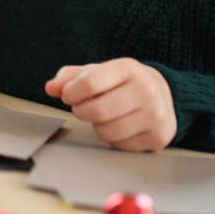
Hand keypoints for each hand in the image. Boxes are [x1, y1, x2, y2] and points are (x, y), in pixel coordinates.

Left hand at [45, 58, 176, 151]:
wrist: (163, 94)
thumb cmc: (123, 83)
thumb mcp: (98, 71)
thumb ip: (71, 77)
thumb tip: (51, 87)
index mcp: (128, 68)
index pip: (89, 83)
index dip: (71, 93)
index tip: (68, 96)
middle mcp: (146, 90)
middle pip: (96, 110)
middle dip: (81, 111)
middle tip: (83, 108)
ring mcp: (155, 115)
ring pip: (106, 131)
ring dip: (97, 126)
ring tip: (104, 116)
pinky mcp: (158, 137)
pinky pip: (119, 145)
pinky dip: (113, 138)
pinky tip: (120, 126)